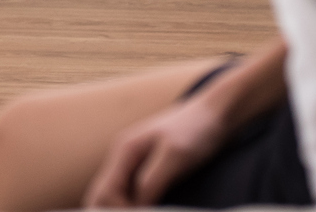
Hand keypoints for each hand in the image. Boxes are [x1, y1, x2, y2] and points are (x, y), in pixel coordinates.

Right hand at [83, 96, 230, 207]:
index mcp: (125, 151)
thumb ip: (152, 181)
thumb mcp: (174, 157)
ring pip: (115, 193)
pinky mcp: (147, 168)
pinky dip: (134, 205)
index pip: (105, 191)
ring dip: (123, 208)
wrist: (214, 113)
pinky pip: (130, 192)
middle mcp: (123, 156)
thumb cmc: (196, 130)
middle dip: (112, 210)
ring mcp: (134, 161)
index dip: (117, 211)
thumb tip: (136, 207)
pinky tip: (147, 210)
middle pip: (102, 193)